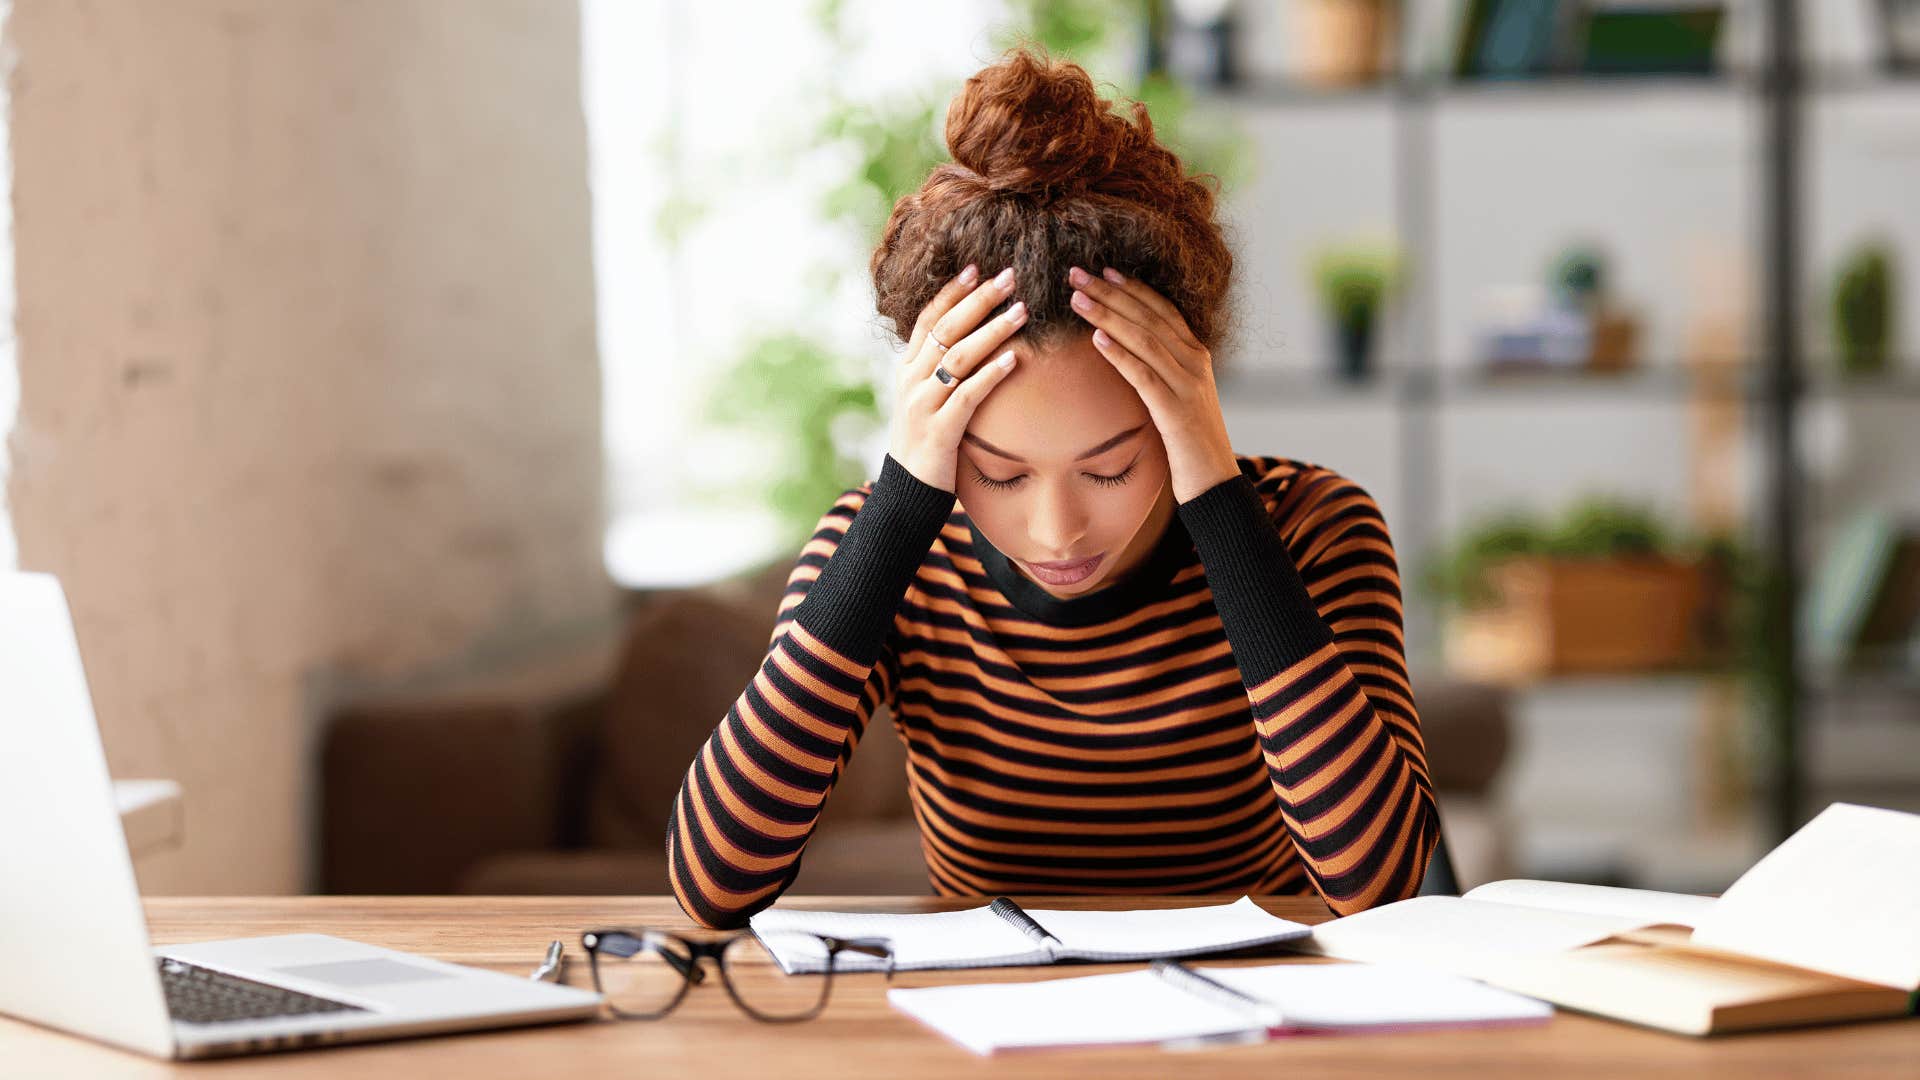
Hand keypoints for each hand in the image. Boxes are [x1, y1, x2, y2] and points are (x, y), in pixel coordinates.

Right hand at [889, 264, 1027, 491]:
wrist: (908, 491)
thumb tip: (974, 338)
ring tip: (1022, 311)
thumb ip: (944, 369)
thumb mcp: (928, 398)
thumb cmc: (928, 441)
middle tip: (1010, 277)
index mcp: (907, 368)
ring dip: (993, 331)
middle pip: (947, 330)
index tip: (977, 268)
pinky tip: (1014, 360)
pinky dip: (991, 375)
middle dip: (979, 300)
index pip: (928, 319)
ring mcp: (922, 404)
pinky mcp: (938, 431)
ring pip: (958, 357)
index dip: (952, 292)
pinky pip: (967, 396)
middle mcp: (911, 380)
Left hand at [1068, 266, 1239, 502]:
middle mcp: (1195, 363)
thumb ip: (1159, 370)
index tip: (1103, 270)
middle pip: (1149, 317)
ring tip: (1077, 299)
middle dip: (1111, 293)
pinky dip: (1120, 355)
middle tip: (1076, 273)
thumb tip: (1124, 350)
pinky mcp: (1177, 412)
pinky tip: (1096, 340)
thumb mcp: (1177, 397)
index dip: (1133, 288)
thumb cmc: (1189, 442)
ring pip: (1145, 339)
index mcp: (1196, 355)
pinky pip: (1145, 376)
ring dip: (1108, 316)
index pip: (1162, 310)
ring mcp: (1189, 385)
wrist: (1215, 482)